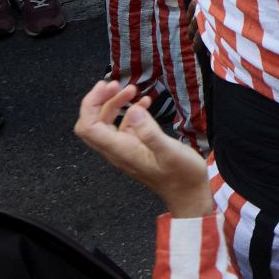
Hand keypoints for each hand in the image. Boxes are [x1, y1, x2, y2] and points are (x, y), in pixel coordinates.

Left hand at [74, 81, 210, 217]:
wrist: (189, 194)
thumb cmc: (182, 175)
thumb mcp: (170, 152)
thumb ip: (150, 132)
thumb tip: (132, 109)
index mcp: (121, 150)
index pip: (88, 126)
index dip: (91, 103)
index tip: (108, 86)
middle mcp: (118, 150)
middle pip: (92, 123)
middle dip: (100, 100)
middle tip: (118, 83)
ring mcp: (125, 149)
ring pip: (107, 123)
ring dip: (115, 104)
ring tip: (134, 89)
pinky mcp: (136, 148)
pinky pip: (123, 127)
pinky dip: (129, 111)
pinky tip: (145, 103)